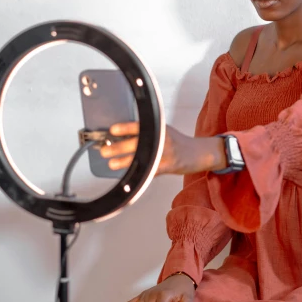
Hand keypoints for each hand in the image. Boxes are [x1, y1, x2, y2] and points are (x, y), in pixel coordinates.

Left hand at [100, 122, 226, 174]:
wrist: (197, 153)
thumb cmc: (177, 141)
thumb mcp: (163, 130)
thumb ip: (147, 132)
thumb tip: (120, 136)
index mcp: (160, 129)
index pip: (140, 126)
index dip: (125, 128)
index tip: (112, 130)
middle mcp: (162, 139)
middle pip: (138, 143)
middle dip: (119, 147)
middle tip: (104, 150)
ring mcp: (165, 154)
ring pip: (141, 158)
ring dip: (124, 162)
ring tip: (111, 163)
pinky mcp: (167, 167)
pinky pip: (149, 171)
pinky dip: (138, 173)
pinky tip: (129, 175)